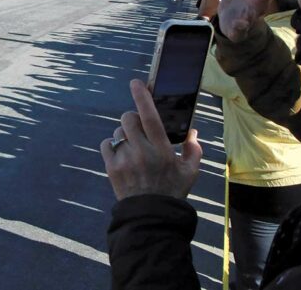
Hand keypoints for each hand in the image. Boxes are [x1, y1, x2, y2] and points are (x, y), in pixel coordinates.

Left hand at [100, 80, 201, 200]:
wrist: (150, 216)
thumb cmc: (172, 191)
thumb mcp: (190, 172)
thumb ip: (193, 150)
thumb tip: (193, 131)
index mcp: (161, 149)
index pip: (149, 116)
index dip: (142, 97)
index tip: (136, 83)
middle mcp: (141, 152)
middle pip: (127, 119)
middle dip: (132, 118)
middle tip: (138, 127)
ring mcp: (124, 160)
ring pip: (117, 132)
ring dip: (124, 134)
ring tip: (132, 146)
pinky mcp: (111, 168)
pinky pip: (106, 144)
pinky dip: (112, 145)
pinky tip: (121, 153)